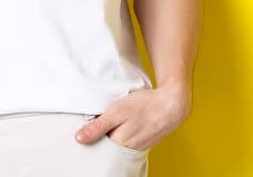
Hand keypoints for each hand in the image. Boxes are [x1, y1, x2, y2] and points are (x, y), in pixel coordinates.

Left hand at [74, 86, 190, 150]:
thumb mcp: (118, 111)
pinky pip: (129, 144)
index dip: (91, 140)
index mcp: (119, 143)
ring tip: (112, 126)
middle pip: (108, 149)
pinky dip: (124, 138)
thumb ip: (98, 126)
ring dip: (113, 138)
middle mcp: (128, 149)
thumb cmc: (146, 104)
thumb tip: (79, 139)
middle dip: (101, 141)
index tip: (85, 132)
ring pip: (119, 147)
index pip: (97, 148)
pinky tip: (124, 128)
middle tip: (98, 128)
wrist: (173, 103)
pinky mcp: (145, 143)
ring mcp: (138, 147)